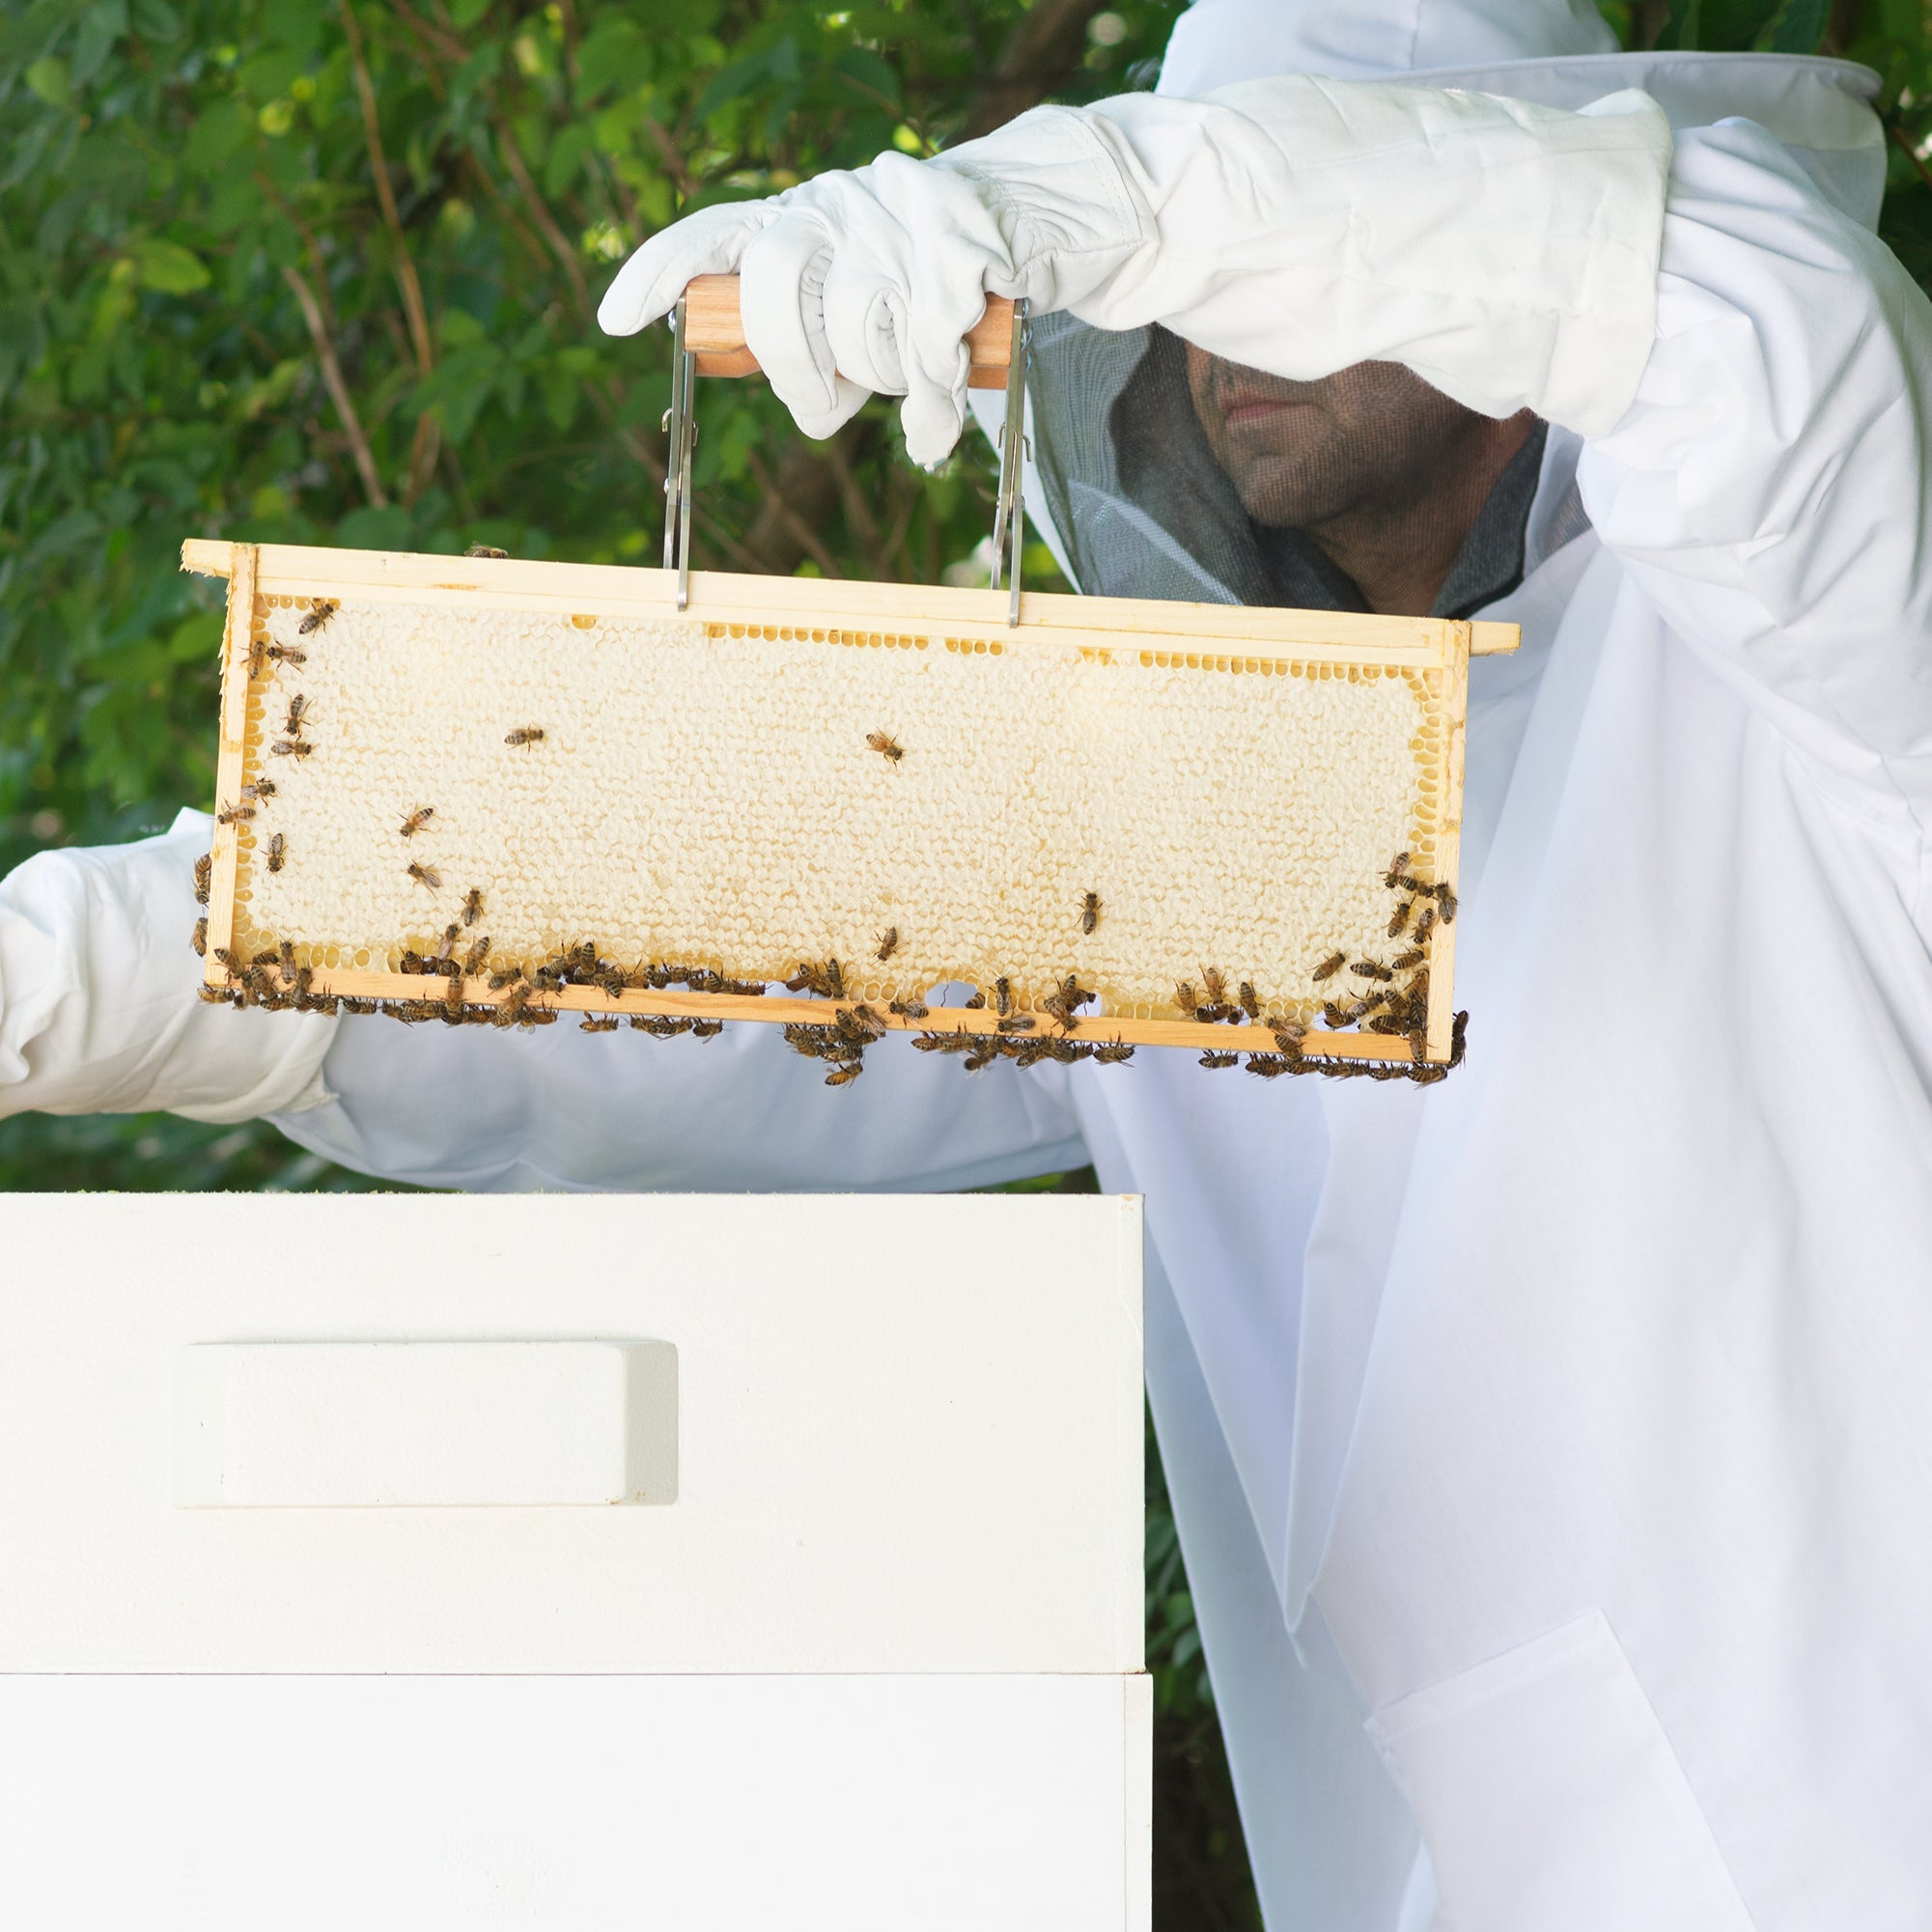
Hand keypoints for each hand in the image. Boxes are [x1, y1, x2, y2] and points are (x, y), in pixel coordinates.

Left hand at [596, 107, 1146, 463]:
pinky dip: (926, 410)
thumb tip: (790, 388)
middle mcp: (839, 203)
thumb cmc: (936, 268)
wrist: (1038, 210)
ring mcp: (897, 219)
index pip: (716, 232)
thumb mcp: (862, 278)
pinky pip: (926, 352)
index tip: (611, 320)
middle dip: (791, 366)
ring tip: (902, 388)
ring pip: (855, 324)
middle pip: (775, 287)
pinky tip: (929, 438)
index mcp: (805, 212)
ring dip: (877, 380)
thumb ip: (815, 316)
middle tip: (822, 409)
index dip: (660, 272)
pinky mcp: (958, 246)